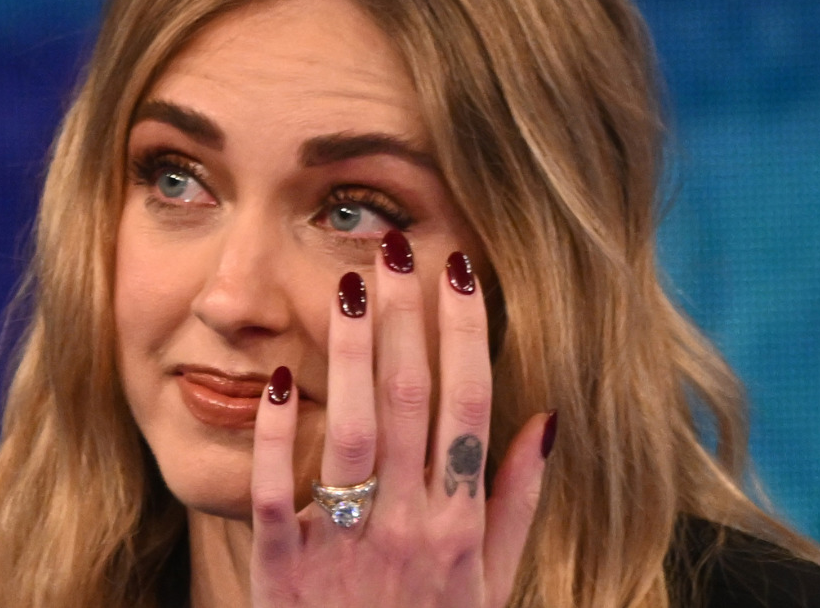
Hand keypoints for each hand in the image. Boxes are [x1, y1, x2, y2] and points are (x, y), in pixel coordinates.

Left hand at [250, 237, 554, 606]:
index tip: (458, 268)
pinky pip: (274, 494)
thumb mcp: (493, 584)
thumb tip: (545, 419)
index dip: (466, 331)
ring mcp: (345, 547)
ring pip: (348, 432)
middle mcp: (409, 527)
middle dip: (403, 316)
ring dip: (346, 353)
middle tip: (394, 245)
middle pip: (408, 401)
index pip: (470, 405)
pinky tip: (276, 381)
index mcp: (461, 525)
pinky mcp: (284, 570)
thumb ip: (517, 504)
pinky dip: (274, 438)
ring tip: (345, 284)